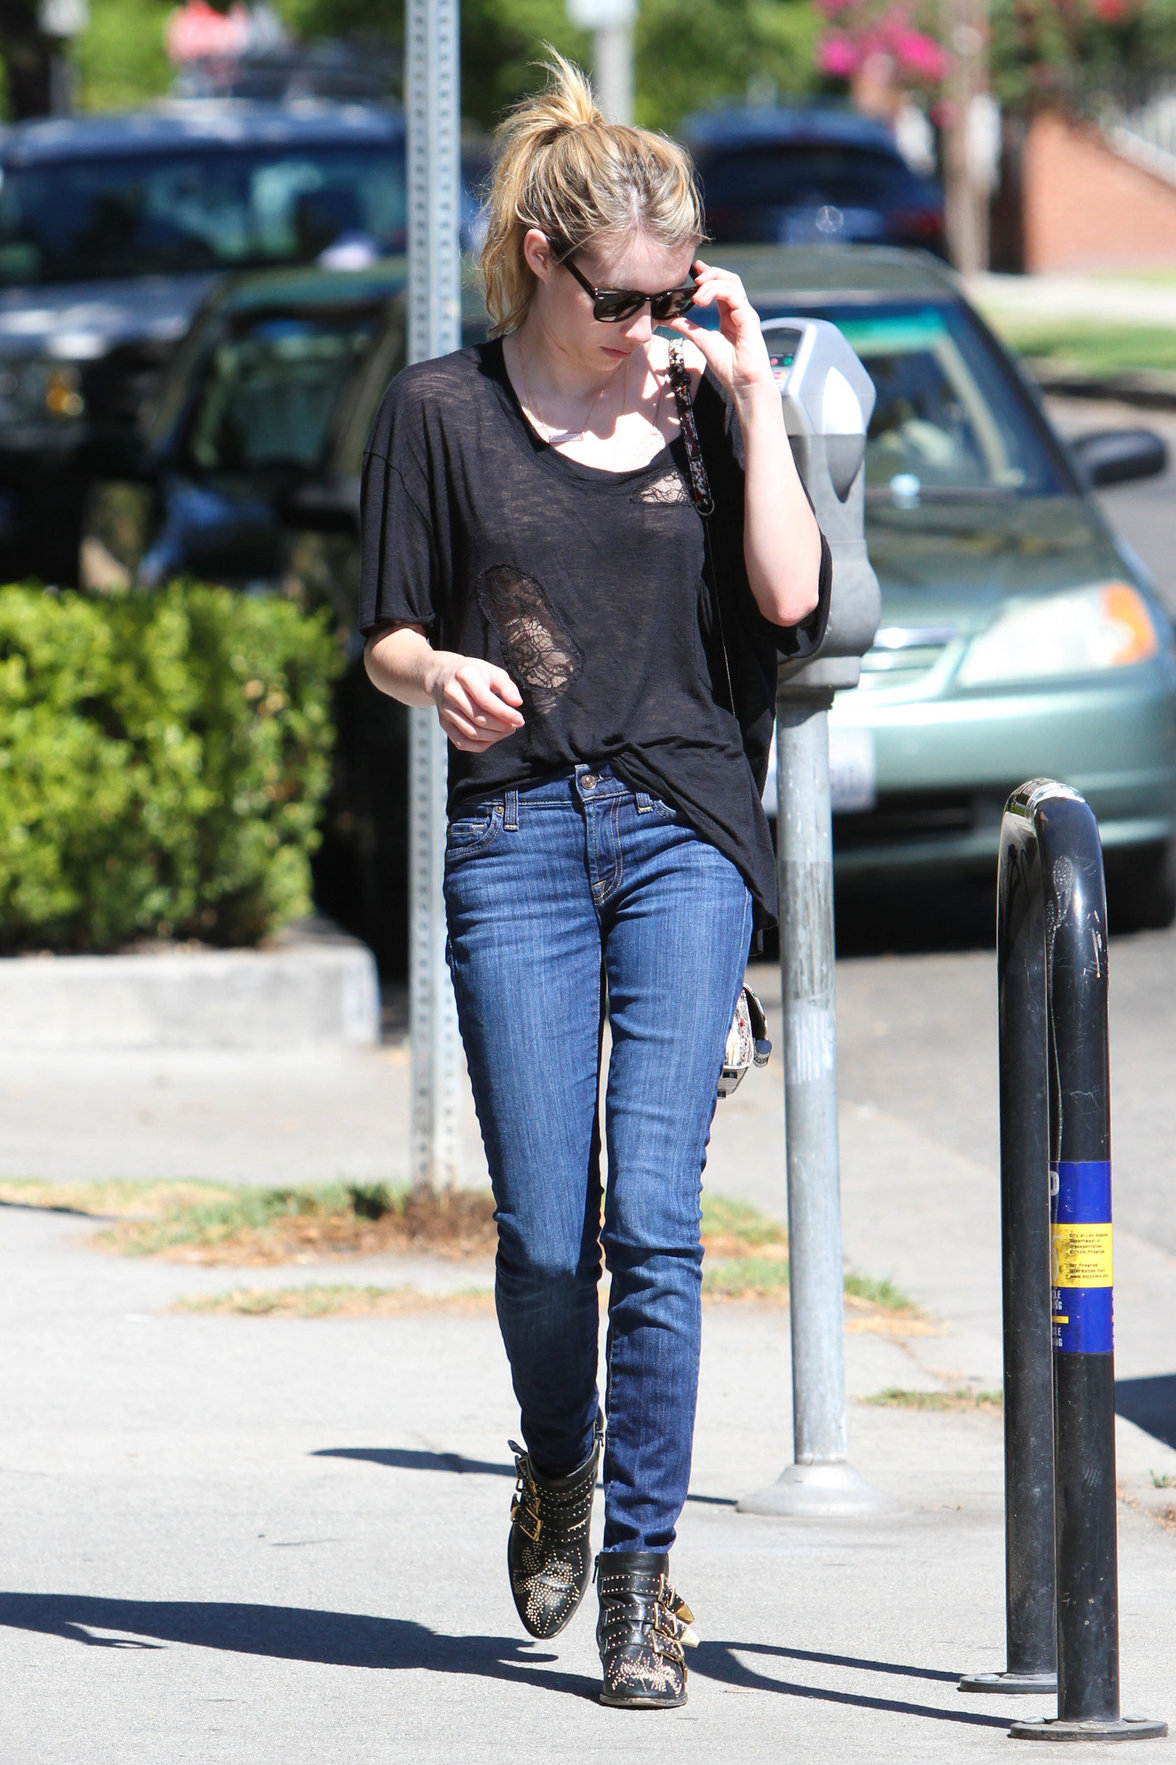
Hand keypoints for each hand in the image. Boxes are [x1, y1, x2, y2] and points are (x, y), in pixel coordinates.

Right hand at [431, 654, 524, 751]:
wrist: (442, 676)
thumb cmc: (474, 674)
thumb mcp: (492, 672)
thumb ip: (506, 687)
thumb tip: (518, 703)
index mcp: (464, 675)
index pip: (486, 701)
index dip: (505, 714)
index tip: (520, 720)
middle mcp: (451, 693)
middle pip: (479, 719)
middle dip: (501, 727)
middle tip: (515, 725)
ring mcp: (445, 710)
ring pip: (472, 733)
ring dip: (494, 737)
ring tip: (506, 730)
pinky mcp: (443, 723)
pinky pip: (462, 742)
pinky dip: (480, 745)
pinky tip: (493, 738)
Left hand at [665, 257, 774, 402]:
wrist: (743, 384)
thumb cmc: (729, 367)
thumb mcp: (701, 341)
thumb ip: (686, 327)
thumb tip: (667, 318)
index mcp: (730, 315)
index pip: (721, 286)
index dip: (709, 275)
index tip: (694, 269)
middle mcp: (739, 311)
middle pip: (729, 279)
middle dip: (711, 273)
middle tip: (695, 275)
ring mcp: (745, 313)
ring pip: (731, 283)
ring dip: (711, 283)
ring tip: (696, 295)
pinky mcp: (749, 318)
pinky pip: (734, 295)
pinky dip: (717, 292)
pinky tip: (702, 300)